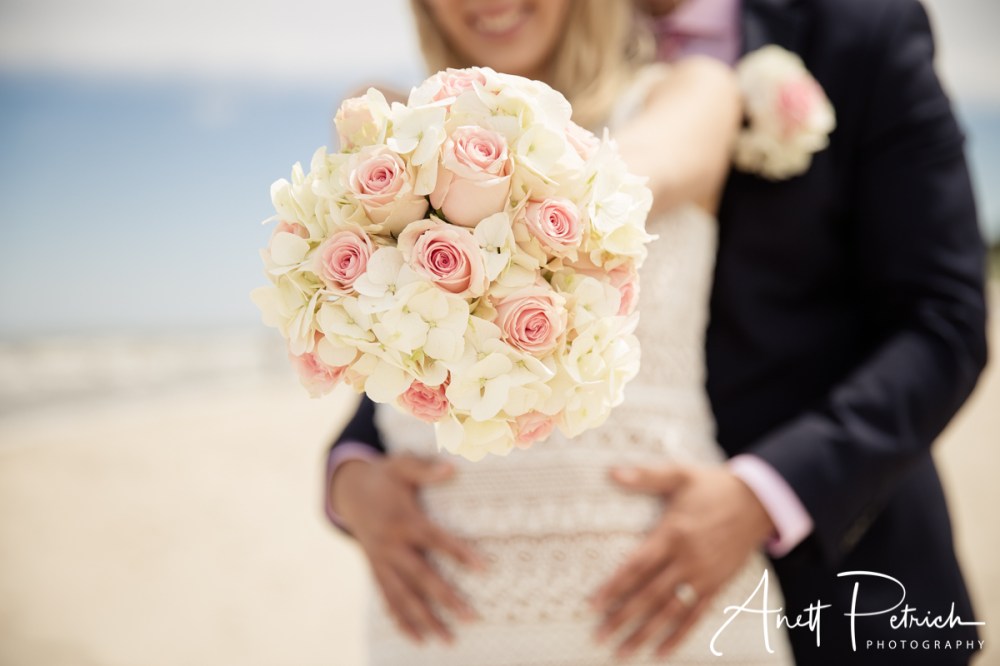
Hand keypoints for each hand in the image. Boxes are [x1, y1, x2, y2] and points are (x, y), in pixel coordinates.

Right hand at [331, 454, 484, 643]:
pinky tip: (417, 639)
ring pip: (403, 595)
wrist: (349, 491)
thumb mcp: (401, 465)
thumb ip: (425, 470)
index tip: (484, 569)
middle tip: (472, 617)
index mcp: (402, 519)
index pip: (435, 538)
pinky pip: (387, 598)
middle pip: (421, 576)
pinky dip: (400, 620)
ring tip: (448, 640)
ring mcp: (381, 561)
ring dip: (425, 619)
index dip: (459, 553)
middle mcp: (391, 544)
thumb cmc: (384, 476)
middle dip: (446, 598)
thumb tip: (452, 469)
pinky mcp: (376, 570)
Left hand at [590, 464, 774, 658]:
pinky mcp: (717, 585)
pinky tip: (661, 652)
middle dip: (622, 617)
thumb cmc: (713, 486)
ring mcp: (703, 575)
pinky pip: (695, 616)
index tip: (592, 605)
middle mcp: (687, 559)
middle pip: (649, 595)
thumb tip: (611, 472)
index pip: (636, 566)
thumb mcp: (679, 474)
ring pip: (669, 611)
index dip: (613, 587)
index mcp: (672, 533)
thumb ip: (645, 476)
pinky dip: (678, 636)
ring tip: (623, 652)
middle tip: (599, 636)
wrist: (758, 501)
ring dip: (645, 633)